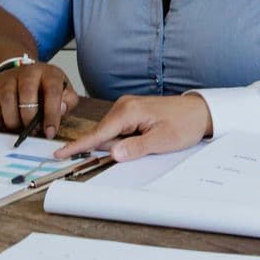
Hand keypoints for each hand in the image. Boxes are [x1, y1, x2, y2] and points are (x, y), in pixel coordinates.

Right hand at [0, 62, 78, 137]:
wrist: (24, 73)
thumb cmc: (46, 89)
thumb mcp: (64, 92)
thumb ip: (67, 101)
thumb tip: (61, 109)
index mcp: (49, 73)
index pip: (52, 92)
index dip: (52, 114)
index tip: (49, 132)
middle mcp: (27, 72)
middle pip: (26, 94)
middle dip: (29, 118)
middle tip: (32, 131)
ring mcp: (7, 77)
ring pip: (6, 100)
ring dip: (13, 120)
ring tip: (18, 127)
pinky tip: (3, 124)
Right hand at [56, 94, 210, 161]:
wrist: (200, 111)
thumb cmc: (184, 123)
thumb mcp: (162, 141)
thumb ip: (136, 148)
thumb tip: (112, 153)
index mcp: (128, 111)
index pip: (97, 133)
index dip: (78, 146)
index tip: (59, 154)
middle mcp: (124, 106)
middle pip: (102, 134)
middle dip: (103, 148)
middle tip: (114, 152)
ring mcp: (127, 108)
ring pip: (110, 134)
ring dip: (116, 145)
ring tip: (141, 142)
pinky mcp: (131, 113)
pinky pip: (118, 130)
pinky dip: (121, 140)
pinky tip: (136, 141)